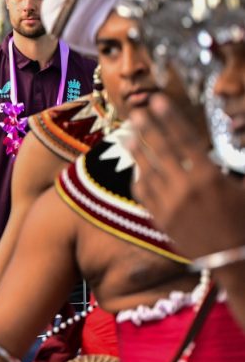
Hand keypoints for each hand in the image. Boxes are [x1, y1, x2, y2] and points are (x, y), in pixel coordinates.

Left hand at [128, 93, 244, 259]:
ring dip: (137, 152)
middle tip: (137, 112)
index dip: (170, 119)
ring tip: (128, 135)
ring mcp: (170, 205)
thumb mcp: (244, 187)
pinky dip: (139, 179)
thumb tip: (227, 141)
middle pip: (162, 152)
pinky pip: (144, 195)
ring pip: (148, 172)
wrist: (233, 259)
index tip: (158, 103)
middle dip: (149, 129)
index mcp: (210, 178)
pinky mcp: (161, 220)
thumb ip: (234, 162)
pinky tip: (136, 168)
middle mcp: (186, 189)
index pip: (185, 141)